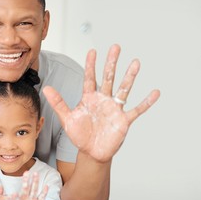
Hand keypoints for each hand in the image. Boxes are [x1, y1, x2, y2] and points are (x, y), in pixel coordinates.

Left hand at [5, 171, 47, 199]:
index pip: (16, 198)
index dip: (15, 197)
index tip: (13, 194)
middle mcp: (26, 198)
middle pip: (26, 188)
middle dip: (26, 180)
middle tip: (26, 172)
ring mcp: (33, 199)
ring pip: (34, 189)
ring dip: (35, 181)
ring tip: (36, 173)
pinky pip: (42, 196)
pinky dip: (45, 192)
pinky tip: (47, 186)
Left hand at [43, 44, 159, 161]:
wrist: (91, 152)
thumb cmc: (79, 135)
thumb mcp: (67, 118)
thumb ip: (58, 103)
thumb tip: (45, 88)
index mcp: (89, 98)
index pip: (90, 78)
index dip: (91, 65)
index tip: (93, 50)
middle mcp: (103, 100)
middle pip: (108, 78)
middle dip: (111, 63)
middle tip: (116, 47)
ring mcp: (114, 109)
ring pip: (123, 89)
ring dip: (129, 77)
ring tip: (135, 63)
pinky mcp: (123, 120)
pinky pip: (137, 109)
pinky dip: (146, 102)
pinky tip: (155, 92)